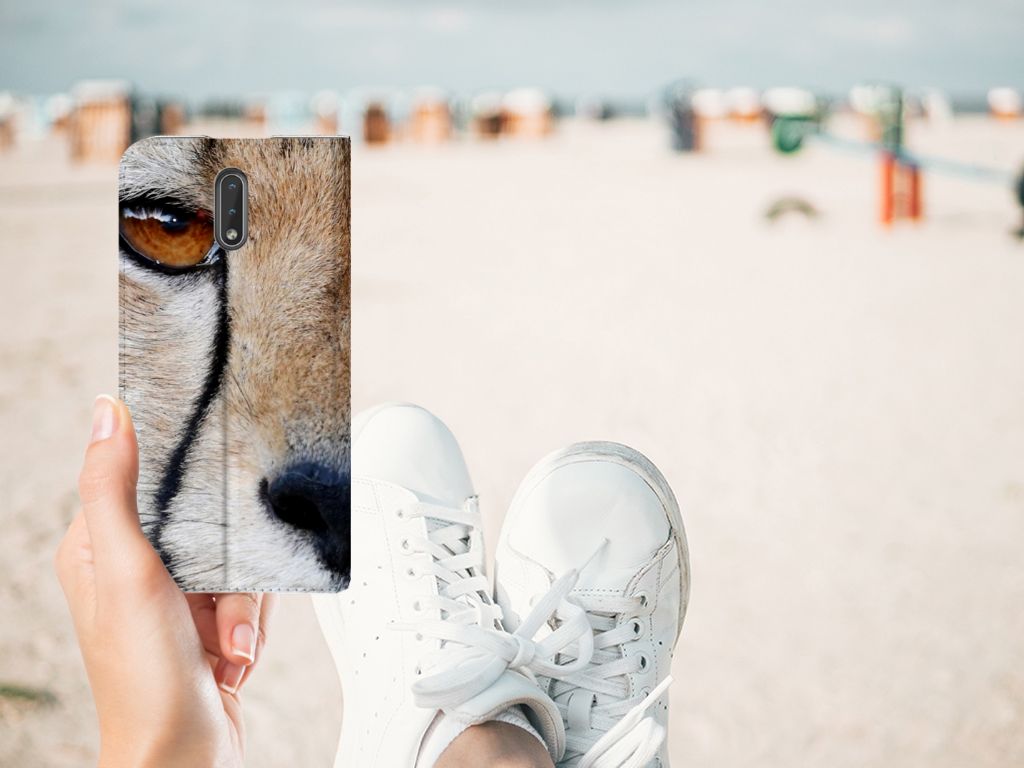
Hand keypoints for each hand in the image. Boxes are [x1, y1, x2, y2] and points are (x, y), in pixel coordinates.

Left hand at [55, 395, 275, 767]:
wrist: (185, 755)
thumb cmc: (145, 680)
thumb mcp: (128, 571)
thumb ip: (113, 489)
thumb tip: (107, 413)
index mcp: (98, 547)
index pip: (144, 480)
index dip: (183, 489)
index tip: (206, 503)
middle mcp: (135, 568)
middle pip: (206, 522)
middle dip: (227, 569)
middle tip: (216, 605)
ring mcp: (174, 596)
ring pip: (236, 559)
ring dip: (242, 605)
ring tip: (226, 642)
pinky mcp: (207, 620)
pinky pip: (250, 593)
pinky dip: (251, 624)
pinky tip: (233, 653)